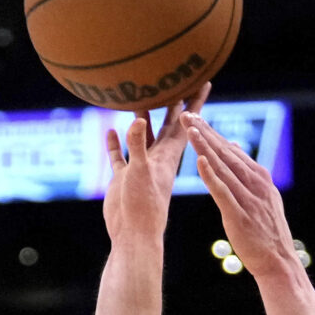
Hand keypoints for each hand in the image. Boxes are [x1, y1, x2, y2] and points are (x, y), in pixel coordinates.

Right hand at [100, 84, 206, 248]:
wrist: (133, 234)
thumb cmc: (143, 206)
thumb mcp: (140, 172)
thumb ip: (137, 146)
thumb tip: (137, 120)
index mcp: (168, 154)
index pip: (187, 122)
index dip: (195, 101)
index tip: (203, 79)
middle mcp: (157, 158)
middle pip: (168, 123)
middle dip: (173, 102)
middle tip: (176, 80)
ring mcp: (141, 167)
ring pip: (143, 136)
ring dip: (143, 118)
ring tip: (141, 98)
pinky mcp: (123, 178)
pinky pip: (120, 155)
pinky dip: (116, 142)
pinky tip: (111, 130)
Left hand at [182, 109, 297, 278]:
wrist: (279, 261)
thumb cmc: (265, 231)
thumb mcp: (260, 197)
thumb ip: (246, 172)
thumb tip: (234, 146)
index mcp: (259, 177)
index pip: (231, 151)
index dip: (212, 133)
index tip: (195, 118)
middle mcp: (255, 182)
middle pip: (226, 153)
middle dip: (205, 133)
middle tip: (187, 115)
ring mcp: (248, 198)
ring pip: (223, 167)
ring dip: (205, 147)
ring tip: (190, 129)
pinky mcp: (239, 215)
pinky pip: (223, 191)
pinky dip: (211, 175)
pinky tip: (200, 161)